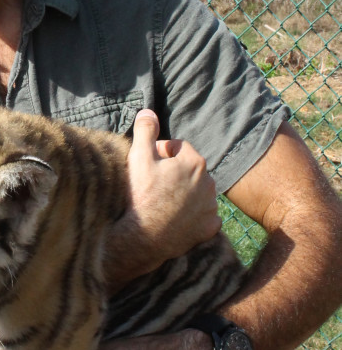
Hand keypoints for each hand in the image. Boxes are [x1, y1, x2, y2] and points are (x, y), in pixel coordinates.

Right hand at [106, 110, 220, 288]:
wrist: (145, 237)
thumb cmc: (141, 195)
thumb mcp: (138, 157)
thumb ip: (145, 131)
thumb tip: (148, 112)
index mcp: (195, 161)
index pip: (178, 148)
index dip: (161, 154)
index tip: (148, 165)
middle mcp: (209, 182)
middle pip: (189, 170)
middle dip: (174, 173)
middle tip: (153, 184)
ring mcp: (211, 206)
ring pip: (198, 192)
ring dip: (185, 193)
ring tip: (164, 201)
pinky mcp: (210, 227)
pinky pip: (204, 216)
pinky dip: (194, 216)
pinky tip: (177, 219)